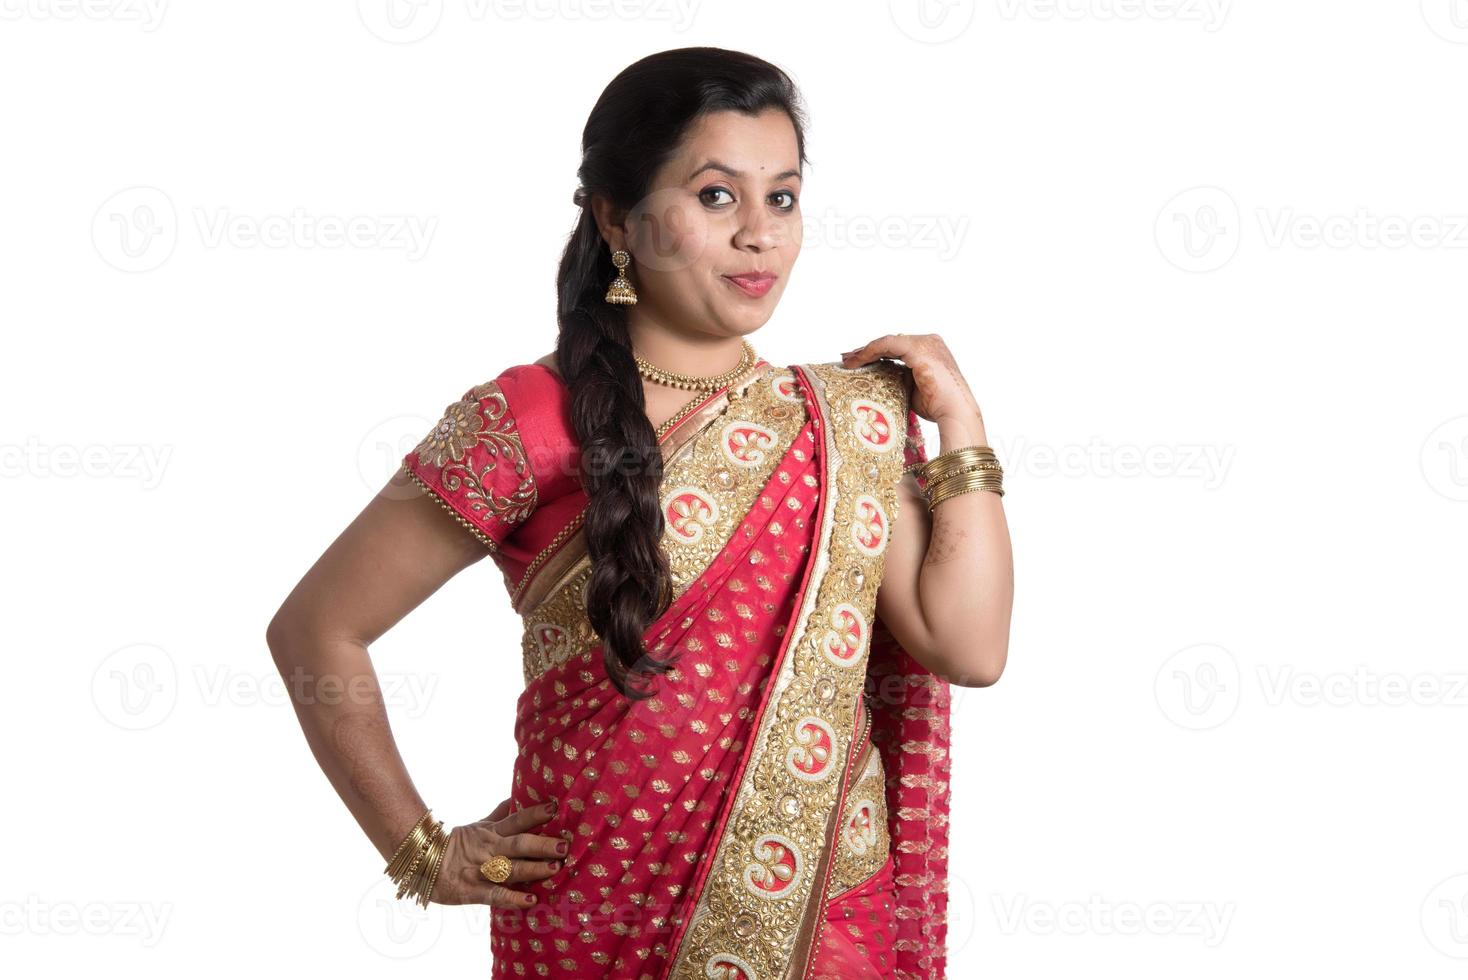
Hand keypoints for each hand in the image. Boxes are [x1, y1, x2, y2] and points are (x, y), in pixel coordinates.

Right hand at [430, 796, 564, 908]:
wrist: (420, 863)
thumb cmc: (456, 844)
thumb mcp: (479, 825)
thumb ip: (500, 814)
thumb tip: (518, 797)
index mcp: (491, 832)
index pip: (516, 820)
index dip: (534, 814)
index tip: (556, 808)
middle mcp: (489, 849)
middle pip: (518, 845)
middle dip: (542, 845)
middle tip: (564, 845)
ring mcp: (481, 870)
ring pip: (510, 869)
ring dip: (533, 869)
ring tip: (555, 868)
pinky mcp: (472, 891)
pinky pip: (494, 895)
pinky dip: (512, 898)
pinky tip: (530, 900)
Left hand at [840, 333, 981, 428]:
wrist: (955, 412)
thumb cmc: (938, 406)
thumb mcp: (914, 387)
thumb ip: (899, 377)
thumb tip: (879, 379)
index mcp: (931, 349)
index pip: (898, 347)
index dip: (876, 352)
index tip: (857, 361)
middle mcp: (930, 341)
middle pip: (891, 342)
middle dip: (867, 350)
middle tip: (847, 358)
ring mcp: (925, 343)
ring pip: (886, 342)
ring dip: (864, 351)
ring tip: (847, 360)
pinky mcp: (918, 348)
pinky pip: (886, 345)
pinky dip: (869, 352)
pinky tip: (856, 361)